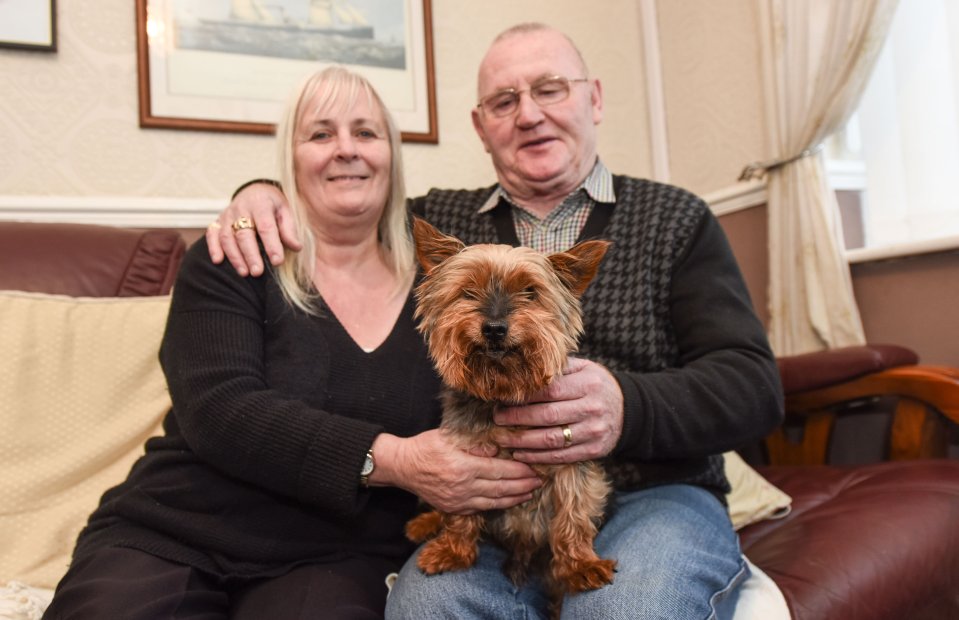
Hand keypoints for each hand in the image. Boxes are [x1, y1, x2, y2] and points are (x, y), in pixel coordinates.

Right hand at [206, 182, 300, 275]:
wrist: (255, 192)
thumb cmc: (273, 205)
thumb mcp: (286, 210)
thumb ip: (289, 229)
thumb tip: (296, 247)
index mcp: (261, 203)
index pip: (266, 227)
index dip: (272, 245)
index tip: (278, 261)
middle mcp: (241, 208)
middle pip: (244, 234)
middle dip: (250, 255)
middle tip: (258, 272)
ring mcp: (227, 215)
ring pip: (227, 237)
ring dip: (235, 256)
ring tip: (244, 273)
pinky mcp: (217, 221)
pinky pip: (212, 234)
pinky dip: (213, 247)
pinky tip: (218, 261)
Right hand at [373, 430, 541, 513]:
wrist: (402, 467)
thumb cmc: (426, 446)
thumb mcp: (450, 436)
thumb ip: (476, 444)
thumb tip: (499, 448)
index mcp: (463, 466)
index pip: (500, 470)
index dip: (520, 470)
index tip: (534, 468)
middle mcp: (463, 487)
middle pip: (502, 488)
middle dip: (523, 485)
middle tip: (540, 481)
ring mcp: (459, 500)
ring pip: (494, 502)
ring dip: (515, 498)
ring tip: (531, 493)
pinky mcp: (454, 508)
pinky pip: (482, 508)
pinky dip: (499, 505)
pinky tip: (509, 500)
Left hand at [491, 357, 623, 463]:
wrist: (628, 410)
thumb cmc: (596, 385)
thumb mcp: (584, 368)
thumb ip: (558, 369)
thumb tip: (523, 368)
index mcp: (588, 383)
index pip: (549, 391)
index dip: (524, 397)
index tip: (503, 398)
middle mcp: (592, 407)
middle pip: (547, 416)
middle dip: (518, 419)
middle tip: (497, 419)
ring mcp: (594, 430)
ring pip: (552, 439)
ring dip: (524, 441)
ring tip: (503, 439)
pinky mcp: (594, 449)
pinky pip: (562, 456)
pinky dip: (539, 457)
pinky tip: (521, 453)